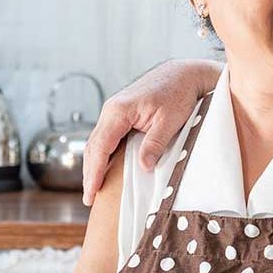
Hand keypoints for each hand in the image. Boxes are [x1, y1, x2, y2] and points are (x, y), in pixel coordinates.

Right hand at [80, 59, 221, 203]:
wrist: (183, 73)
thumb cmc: (178, 93)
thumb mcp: (170, 120)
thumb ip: (154, 143)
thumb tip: (144, 166)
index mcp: (119, 110)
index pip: (100, 147)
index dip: (94, 172)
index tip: (91, 192)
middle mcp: (111, 109)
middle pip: (94, 146)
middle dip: (89, 173)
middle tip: (89, 199)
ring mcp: (114, 110)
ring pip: (97, 142)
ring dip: (94, 165)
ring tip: (93, 188)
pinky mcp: (121, 113)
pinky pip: (106, 137)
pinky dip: (102, 154)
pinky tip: (103, 168)